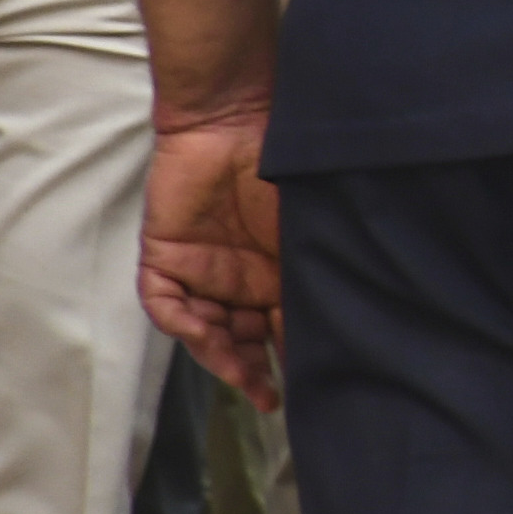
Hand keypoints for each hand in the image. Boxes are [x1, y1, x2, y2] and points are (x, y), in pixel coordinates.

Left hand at [141, 113, 284, 411]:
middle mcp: (237, 280)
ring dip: (220, 355)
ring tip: (242, 374)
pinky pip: (166, 305)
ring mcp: (200, 272)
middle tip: (270, 396)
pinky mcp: (165, 258)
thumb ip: (313, 271)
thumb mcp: (307, 229)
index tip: (313, 383)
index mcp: (274, 274)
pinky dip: (183, 323)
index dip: (293, 358)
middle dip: (252, 371)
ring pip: (205, 331)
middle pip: (241, 340)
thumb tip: (347, 318)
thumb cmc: (283, 165)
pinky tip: (205, 334)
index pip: (280, 327)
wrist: (235, 117)